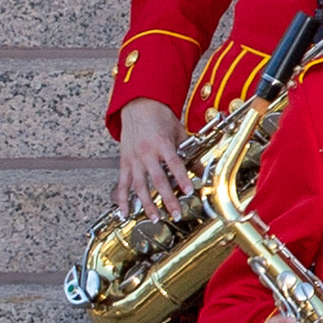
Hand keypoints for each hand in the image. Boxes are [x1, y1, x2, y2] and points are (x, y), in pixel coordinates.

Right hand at [115, 99, 187, 213]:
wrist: (138, 104)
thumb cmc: (159, 116)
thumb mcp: (178, 130)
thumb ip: (188, 149)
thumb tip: (201, 167)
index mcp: (161, 144)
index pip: (174, 164)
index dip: (182, 178)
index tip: (190, 191)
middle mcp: (146, 153)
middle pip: (158, 180)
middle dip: (168, 199)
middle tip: (176, 213)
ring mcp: (133, 158)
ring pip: (139, 186)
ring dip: (147, 204)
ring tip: (155, 218)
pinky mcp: (124, 162)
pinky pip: (122, 183)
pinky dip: (122, 199)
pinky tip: (124, 212)